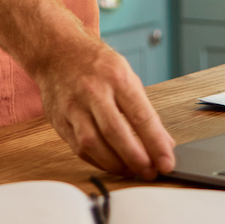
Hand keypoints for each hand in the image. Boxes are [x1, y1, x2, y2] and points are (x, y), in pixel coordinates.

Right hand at [28, 35, 175, 178]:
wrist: (57, 51)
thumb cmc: (96, 64)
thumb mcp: (126, 75)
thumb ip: (144, 110)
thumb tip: (163, 142)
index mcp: (116, 77)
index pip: (140, 115)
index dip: (155, 143)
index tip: (167, 162)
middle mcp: (93, 91)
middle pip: (114, 132)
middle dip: (135, 158)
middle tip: (150, 172)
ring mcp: (72, 106)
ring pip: (92, 144)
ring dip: (115, 164)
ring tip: (132, 171)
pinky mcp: (59, 120)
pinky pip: (78, 149)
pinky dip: (98, 161)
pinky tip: (111, 164)